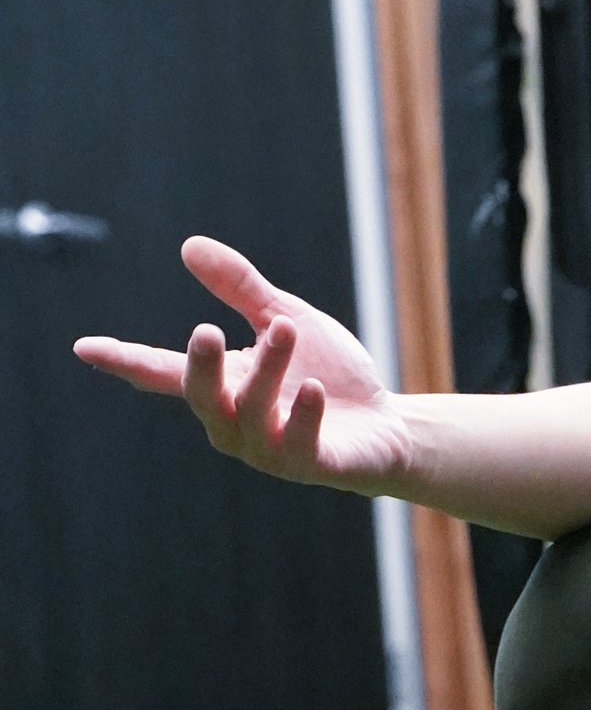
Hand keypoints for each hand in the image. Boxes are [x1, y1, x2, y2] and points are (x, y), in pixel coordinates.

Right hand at [75, 236, 411, 494]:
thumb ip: (241, 289)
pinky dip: (302, 416)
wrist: (387, 427)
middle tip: (205, 328)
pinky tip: (313, 388)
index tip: (84, 346)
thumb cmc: (329, 373)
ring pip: (249, 415)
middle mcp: (235, 422)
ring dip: (266, 372)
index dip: (124, 360)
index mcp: (222, 384)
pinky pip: (297, 444)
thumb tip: (190, 245)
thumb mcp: (286, 318)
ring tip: (286, 329)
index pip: (162, 372)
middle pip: (201, 397)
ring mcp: (269, 449)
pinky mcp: (309, 465)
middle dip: (200, 366)